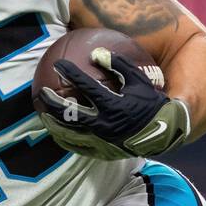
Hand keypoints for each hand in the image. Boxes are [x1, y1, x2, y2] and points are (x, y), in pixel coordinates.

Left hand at [38, 47, 190, 159]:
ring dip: (54, 123)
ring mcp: (101, 140)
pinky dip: (65, 139)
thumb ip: (119, 66)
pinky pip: (77, 147)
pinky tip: (58, 132)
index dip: (71, 74)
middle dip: (52, 102)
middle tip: (42, 93)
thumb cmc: (151, 104)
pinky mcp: (101, 151)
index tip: (58, 64)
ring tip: (44, 114)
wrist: (164, 134)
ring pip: (69, 133)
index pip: (86, 87)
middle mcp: (104, 124)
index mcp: (113, 105)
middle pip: (69, 114)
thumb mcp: (139, 81)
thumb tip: (98, 53)